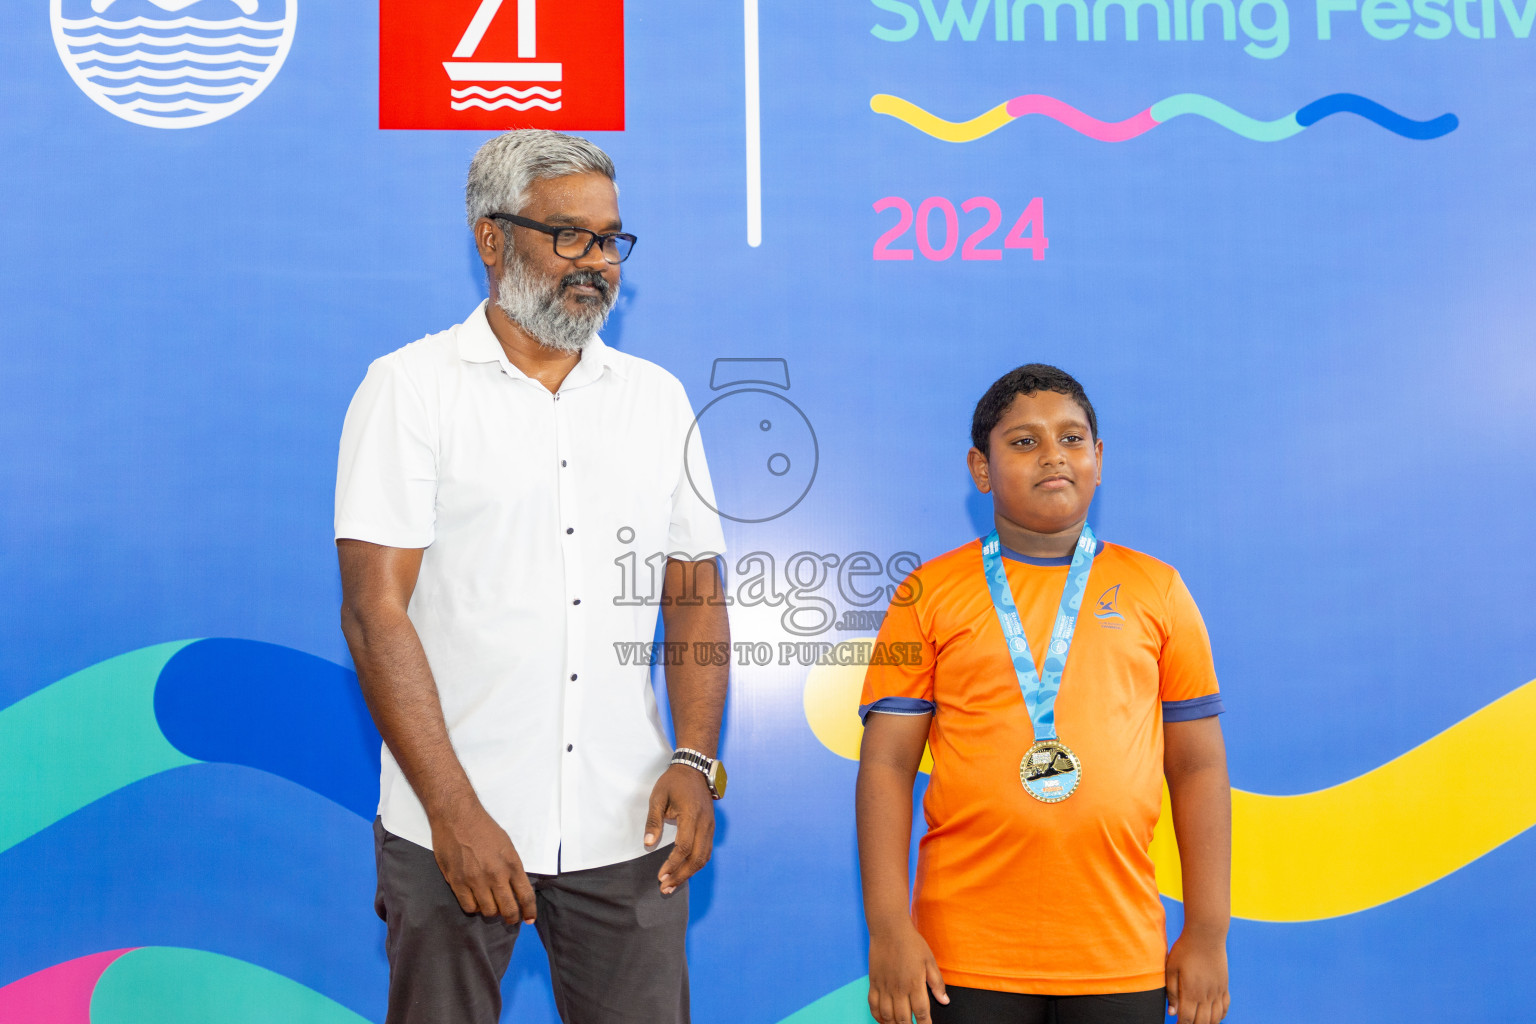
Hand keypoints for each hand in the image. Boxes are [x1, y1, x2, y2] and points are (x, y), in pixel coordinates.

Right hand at [429, 798, 536, 924]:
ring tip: (491, 905)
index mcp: (511, 864)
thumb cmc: (484, 829)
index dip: (529, 911)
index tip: (530, 919)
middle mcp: (495, 875)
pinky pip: (469, 907)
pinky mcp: (457, 882)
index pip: (525, 896)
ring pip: (488, 911)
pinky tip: (475, 901)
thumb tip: (515, 889)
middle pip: (508, 909)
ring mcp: (475, 880)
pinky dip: (474, 908)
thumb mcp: (507, 846)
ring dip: (492, 911)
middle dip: (511, 917)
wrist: (457, 817)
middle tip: (510, 918)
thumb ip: (512, 868)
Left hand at [644, 763, 714, 894]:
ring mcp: (710, 826)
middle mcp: (705, 823)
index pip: (684, 847)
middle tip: (665, 888)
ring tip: (673, 884)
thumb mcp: (658, 797)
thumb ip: (654, 821)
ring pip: (704, 857)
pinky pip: (706, 851)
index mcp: (691, 815)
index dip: (672, 864)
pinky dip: (696, 864)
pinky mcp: (711, 828)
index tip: (660, 876)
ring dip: (689, 873)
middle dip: (681, 875)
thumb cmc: (674, 782)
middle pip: (697, 857)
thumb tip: (649, 844)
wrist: (695, 769)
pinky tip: (684, 871)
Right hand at [867, 923, 947, 1023]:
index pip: (921, 1013)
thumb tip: (944, 1000)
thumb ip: (937, 983)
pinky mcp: (873, 982)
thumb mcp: (930, 961)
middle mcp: (898, 989)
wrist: (889, 928)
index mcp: (914, 984)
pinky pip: (873, 1006)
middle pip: (903, 1019)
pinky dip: (878, 1017)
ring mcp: (884, 987)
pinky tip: (884, 1020)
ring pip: (887, 1016)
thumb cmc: (911, 942)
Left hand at [1165, 931, 1228, 1022]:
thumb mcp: (1171, 968)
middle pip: (1202, 1022)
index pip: (1187, 1019)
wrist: (1206, 935)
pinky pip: (1225, 1007)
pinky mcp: (1224, 986)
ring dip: (1207, 1023)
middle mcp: (1206, 995)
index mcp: (1191, 992)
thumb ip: (1171, 991)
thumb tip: (1172, 1012)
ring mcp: (1218, 991)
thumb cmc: (1185, 950)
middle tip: (1186, 1023)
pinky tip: (1213, 1016)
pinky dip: (1220, 1016)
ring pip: (1215, 1018)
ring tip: (1198, 1022)